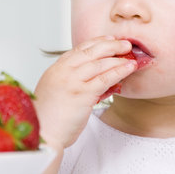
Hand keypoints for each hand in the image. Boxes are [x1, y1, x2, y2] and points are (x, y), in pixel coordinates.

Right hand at [33, 36, 136, 150]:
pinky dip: (119, 71)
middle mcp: (63, 71)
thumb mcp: (57, 92)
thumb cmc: (49, 118)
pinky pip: (105, 78)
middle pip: (91, 52)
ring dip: (118, 58)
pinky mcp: (82, 94)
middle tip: (125, 44)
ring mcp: (72, 81)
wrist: (43, 133)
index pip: (79, 49)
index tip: (109, 40)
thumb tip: (97, 79)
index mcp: (56, 69)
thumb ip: (73, 82)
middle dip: (111, 45)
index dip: (97, 43)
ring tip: (131, 57)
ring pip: (100, 63)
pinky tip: (129, 68)